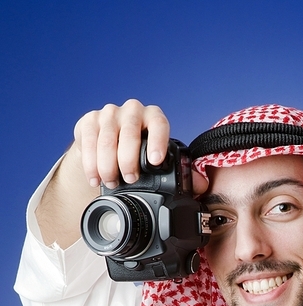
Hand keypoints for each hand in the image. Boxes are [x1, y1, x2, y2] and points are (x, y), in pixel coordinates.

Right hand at [74, 99, 207, 193]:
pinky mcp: (89, 121)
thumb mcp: (159, 163)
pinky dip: (91, 162)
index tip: (155, 161)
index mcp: (154, 119)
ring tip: (111, 182)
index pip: (158, 123)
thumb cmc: (139, 157)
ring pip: (107, 138)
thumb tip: (201, 184)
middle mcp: (132, 111)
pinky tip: (95, 177)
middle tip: (129, 179)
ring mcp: (109, 114)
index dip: (157, 141)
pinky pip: (88, 141)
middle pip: (129, 131)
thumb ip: (180, 172)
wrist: (108, 152)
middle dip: (128, 159)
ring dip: (108, 164)